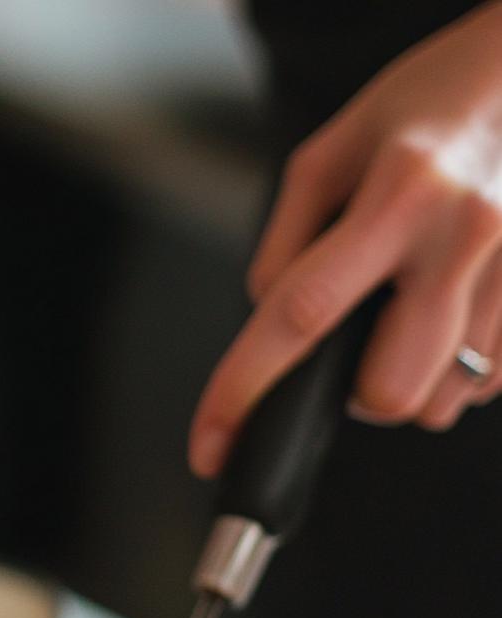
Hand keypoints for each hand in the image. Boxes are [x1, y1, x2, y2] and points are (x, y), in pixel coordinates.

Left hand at [190, 1, 501, 475]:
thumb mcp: (333, 150)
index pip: (302, 315)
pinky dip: (458, 369)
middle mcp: (465, 236)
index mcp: (398, 195)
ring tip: (410, 317)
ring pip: (442, 402)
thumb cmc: (431, 104)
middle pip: (388, 392)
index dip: (244, 389)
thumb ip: (286, 241)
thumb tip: (265, 321)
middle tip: (357, 346)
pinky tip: (452, 313)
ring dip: (410, 384)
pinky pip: (488, 384)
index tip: (209, 446)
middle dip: (356, 397)